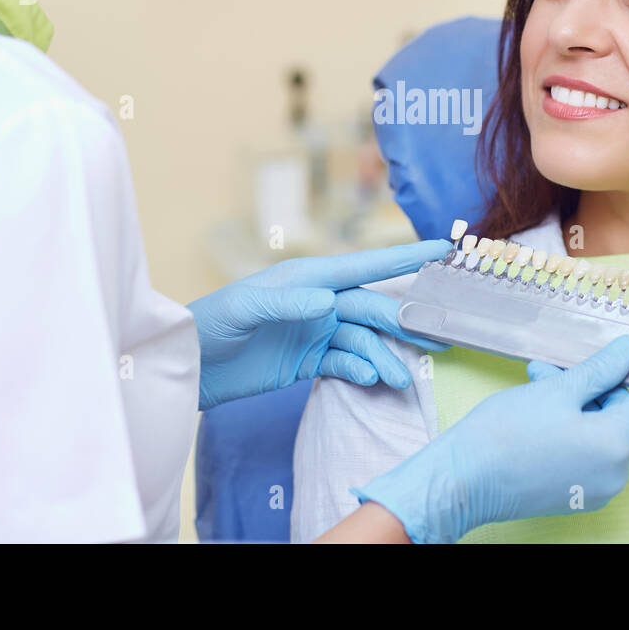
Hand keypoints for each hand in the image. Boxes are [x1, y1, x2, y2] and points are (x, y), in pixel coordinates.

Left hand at [190, 240, 451, 409]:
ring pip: (365, 340)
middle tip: (441, 337)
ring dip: (385, 357)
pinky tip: (371, 380)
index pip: (365, 265)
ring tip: (400, 379)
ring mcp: (316, 332)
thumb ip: (287, 303)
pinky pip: (346, 363)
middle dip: (406, 320)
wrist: (187, 367)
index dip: (404, 258)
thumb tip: (329, 300)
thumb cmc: (210, 325)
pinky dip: (361, 371)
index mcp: (307, 278)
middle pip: (373, 307)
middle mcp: (319, 301)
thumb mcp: (245, 309)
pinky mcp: (309, 361)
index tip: (441, 250)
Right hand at [352, 336, 628, 542]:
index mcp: (615, 444)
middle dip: (596, 383)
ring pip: (601, 430)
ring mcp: (595, 487)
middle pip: (623, 414)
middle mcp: (614, 472)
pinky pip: (588, 450)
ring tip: (540, 380)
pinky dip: (573, 425)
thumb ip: (599, 370)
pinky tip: (541, 407)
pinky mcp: (576, 493)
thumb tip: (627, 352)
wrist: (464, 480)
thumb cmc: (504, 434)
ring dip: (578, 402)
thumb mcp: (556, 390)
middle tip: (563, 363)